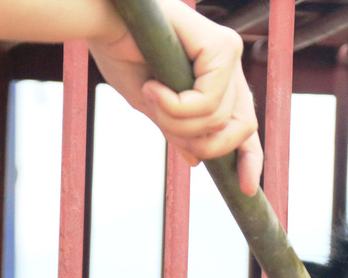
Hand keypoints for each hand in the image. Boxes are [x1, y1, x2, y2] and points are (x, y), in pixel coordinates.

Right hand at [88, 0, 262, 194]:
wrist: (97, 18)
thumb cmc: (118, 52)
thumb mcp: (153, 104)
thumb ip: (177, 128)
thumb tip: (196, 160)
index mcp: (217, 77)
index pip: (245, 124)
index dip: (250, 159)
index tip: (245, 189)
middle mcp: (229, 63)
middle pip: (242, 126)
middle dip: (204, 143)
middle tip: (165, 126)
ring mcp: (228, 51)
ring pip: (220, 118)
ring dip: (178, 121)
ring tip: (150, 95)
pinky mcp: (221, 45)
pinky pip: (209, 102)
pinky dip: (177, 106)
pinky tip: (153, 87)